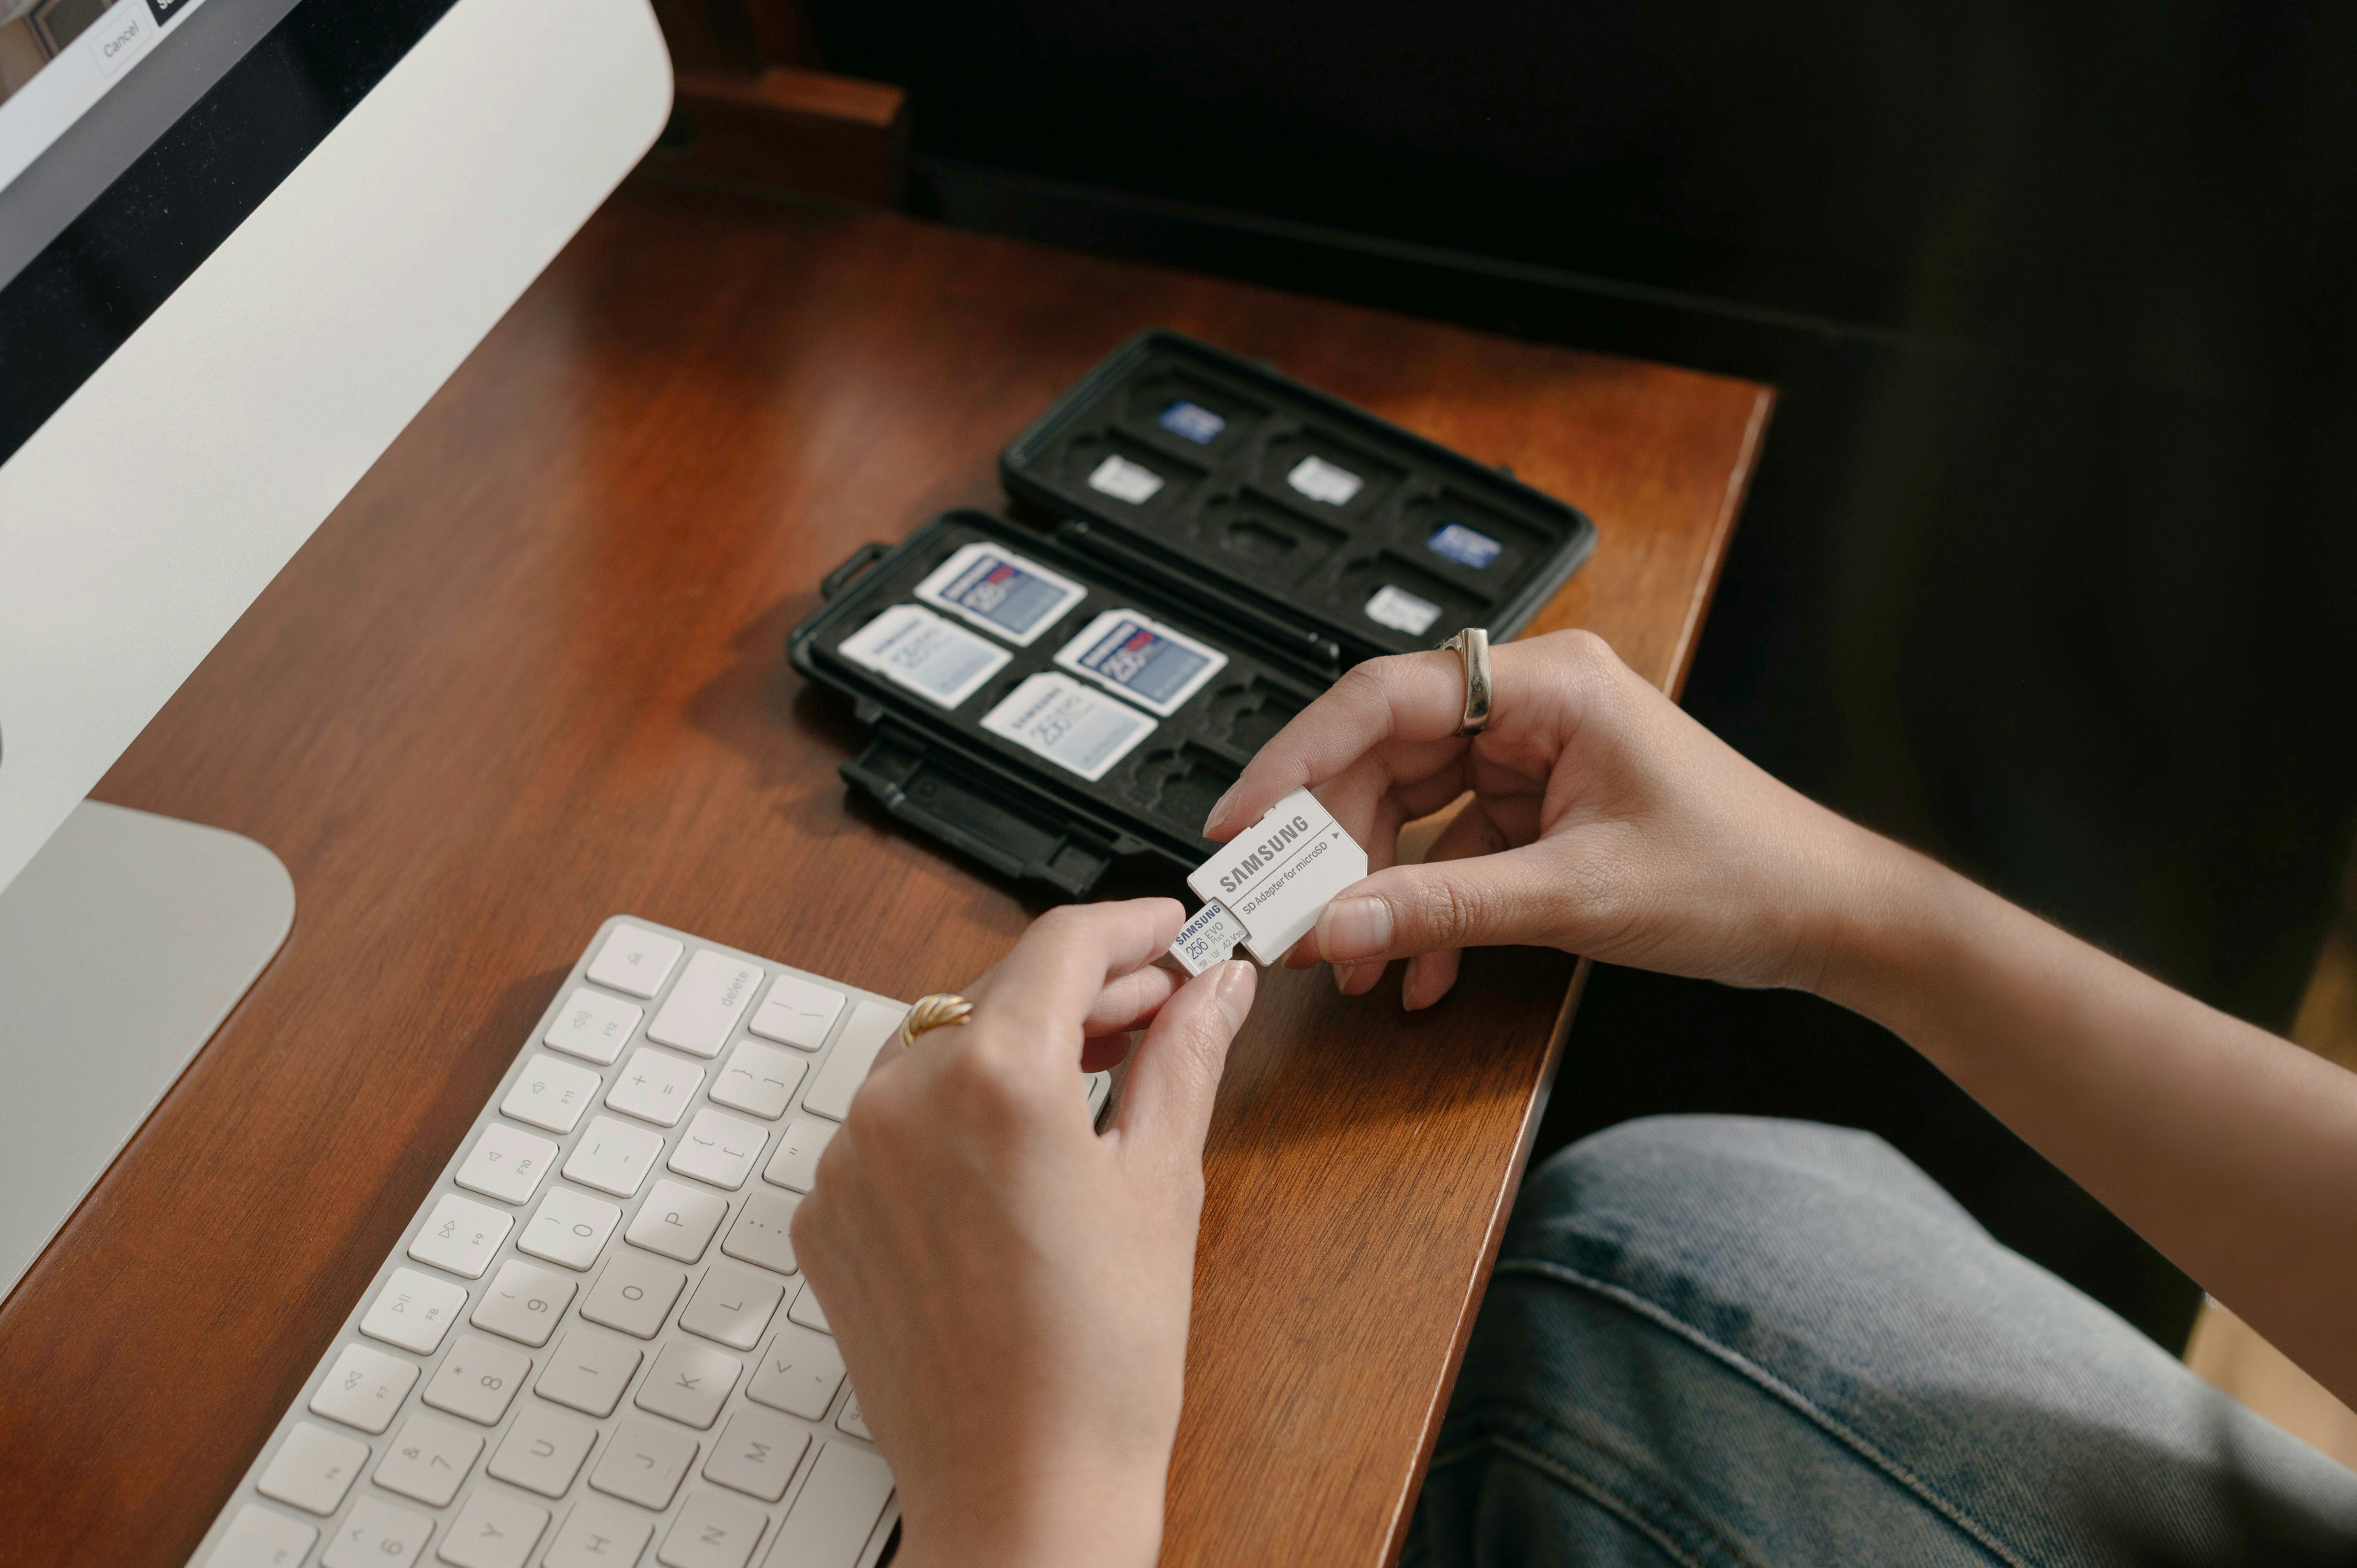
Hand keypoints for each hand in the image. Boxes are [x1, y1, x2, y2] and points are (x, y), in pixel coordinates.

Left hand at [789, 899, 1256, 1567]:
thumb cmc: (1099, 1361)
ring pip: (939, 1054)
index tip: (1167, 930)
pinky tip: (1017, 1156)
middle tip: (1156, 1006)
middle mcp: (903, 1101)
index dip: (1128, 927)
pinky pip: (892, 1126)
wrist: (1023, 1492)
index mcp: (996, 1077)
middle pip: (996, 992)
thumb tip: (1214, 987)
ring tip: (1092, 1079)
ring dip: (1013, 1050)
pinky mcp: (824, 1215)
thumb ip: (1185, 1058)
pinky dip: (953, 1119)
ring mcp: (850, 1161)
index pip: (1062, 945)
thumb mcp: (1162, 1182)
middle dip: (1081, 991)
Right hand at [1202, 629, 1886, 1007]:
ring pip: (1410, 806)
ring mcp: (1536, 753)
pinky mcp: (1541, 804)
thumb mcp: (1578, 896)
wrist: (1828, 916)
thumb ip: (1445, 908)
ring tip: (1349, 959)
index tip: (1242, 821)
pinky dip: (1427, 907)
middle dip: (1332, 841)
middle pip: (1385, 754)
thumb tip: (1334, 922)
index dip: (1297, 759)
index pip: (1384, 698)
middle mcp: (1535, 704)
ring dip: (1376, 886)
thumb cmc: (1743, 875)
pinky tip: (1414, 971)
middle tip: (1282, 905)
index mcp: (1551, 685)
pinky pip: (1452, 847)